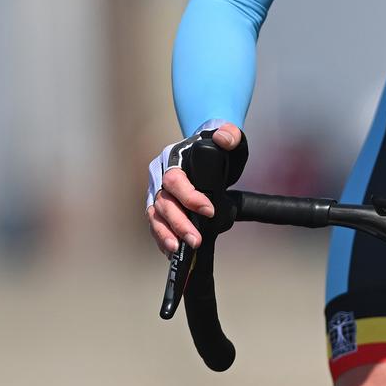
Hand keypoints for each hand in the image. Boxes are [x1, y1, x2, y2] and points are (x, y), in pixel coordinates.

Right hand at [145, 123, 242, 254]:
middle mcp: (160, 176)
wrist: (209, 151)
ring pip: (155, 216)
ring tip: (178, 250)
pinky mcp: (160, 208)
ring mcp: (158, 193)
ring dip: (165, 234)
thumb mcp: (229, 138)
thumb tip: (224, 137)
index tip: (209, 210)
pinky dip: (163, 238)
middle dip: (178, 223)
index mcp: (174, 159)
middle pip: (163, 202)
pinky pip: (157, 225)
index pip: (175, 180)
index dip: (189, 196)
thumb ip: (230, 135)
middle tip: (195, 239)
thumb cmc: (217, 146)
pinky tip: (173, 251)